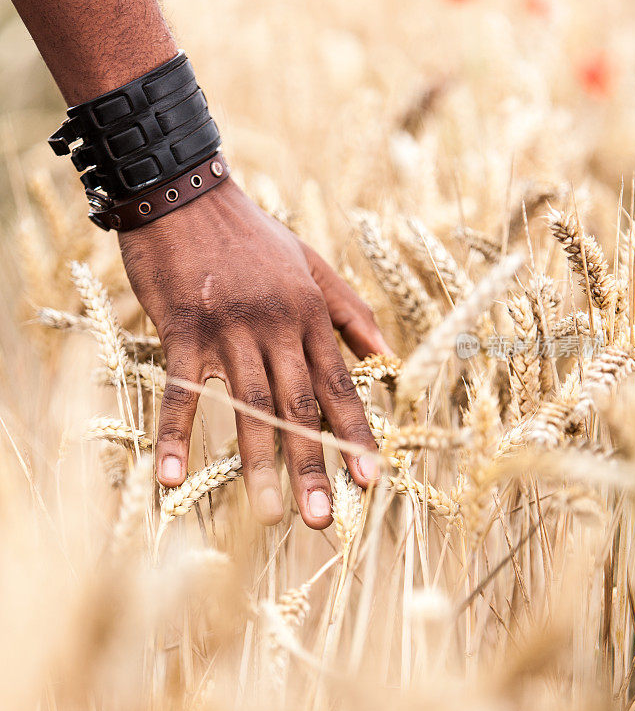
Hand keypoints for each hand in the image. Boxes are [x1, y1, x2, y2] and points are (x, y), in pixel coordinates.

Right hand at [118, 178, 389, 528]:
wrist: (184, 191)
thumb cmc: (247, 234)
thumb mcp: (309, 261)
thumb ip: (349, 308)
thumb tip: (388, 354)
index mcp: (307, 312)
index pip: (337, 382)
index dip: (354, 432)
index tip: (371, 479)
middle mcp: (275, 324)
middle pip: (298, 404)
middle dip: (313, 463)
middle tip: (323, 518)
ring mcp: (228, 327)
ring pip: (249, 403)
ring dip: (258, 462)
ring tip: (268, 516)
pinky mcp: (183, 326)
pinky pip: (179, 388)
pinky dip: (175, 433)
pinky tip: (171, 477)